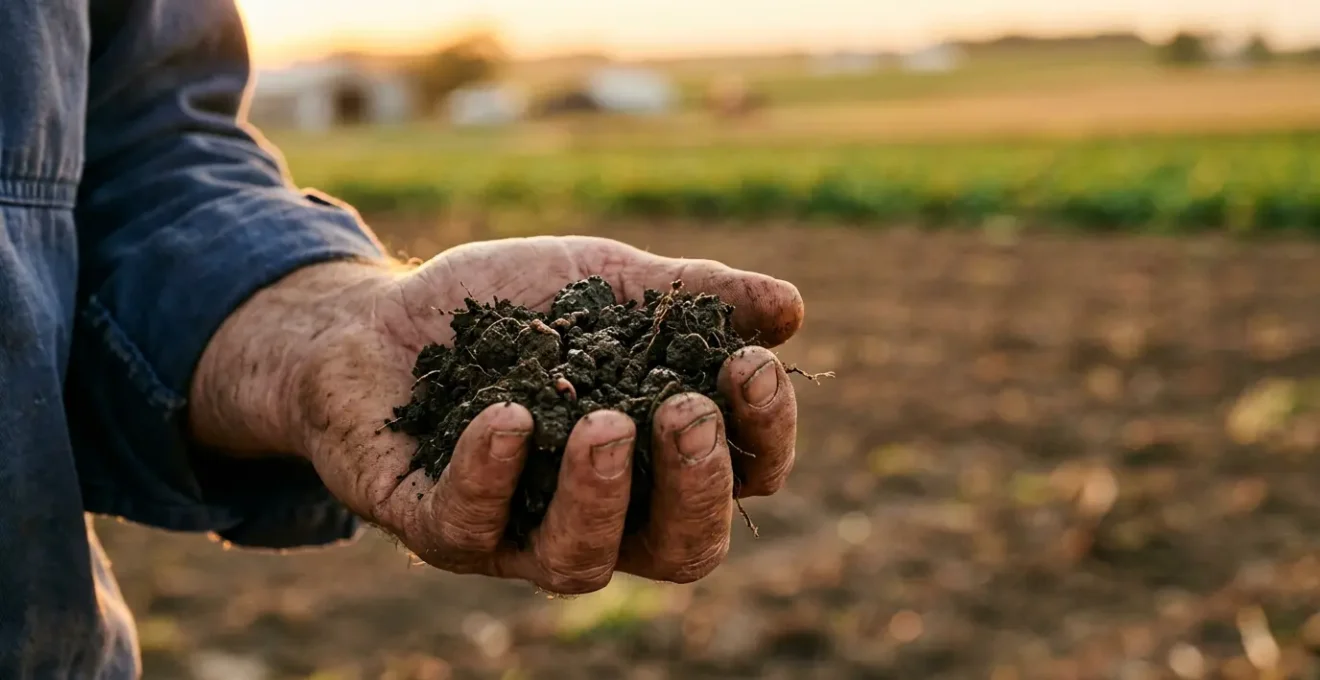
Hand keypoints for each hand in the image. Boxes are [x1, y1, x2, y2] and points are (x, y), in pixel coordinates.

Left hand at [191, 235, 803, 593]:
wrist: (381, 315)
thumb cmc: (511, 306)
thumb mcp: (607, 281)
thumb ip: (693, 295)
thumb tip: (790, 310)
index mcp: (659, 457)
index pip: (743, 476)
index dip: (764, 434)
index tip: (749, 365)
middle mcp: (603, 511)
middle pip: (683, 547)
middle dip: (696, 486)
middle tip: (684, 412)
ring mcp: (519, 531)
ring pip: (581, 563)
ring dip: (600, 497)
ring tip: (604, 426)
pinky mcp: (440, 528)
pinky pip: (473, 528)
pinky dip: (494, 473)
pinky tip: (505, 413)